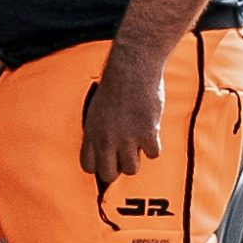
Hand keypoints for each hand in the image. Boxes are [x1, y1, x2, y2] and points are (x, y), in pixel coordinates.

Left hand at [78, 51, 168, 194]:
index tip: (109, 160)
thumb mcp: (97, 110)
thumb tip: (104, 152)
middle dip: (118, 168)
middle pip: (108, 174)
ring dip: (137, 157)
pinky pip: (153, 154)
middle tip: (126, 155)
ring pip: (131, 169)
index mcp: (91, 132)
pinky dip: (154, 145)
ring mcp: (126, 138)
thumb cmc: (116, 86)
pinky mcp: (147, 133)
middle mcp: (106, 138)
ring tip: (138, 140)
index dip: (99, 166)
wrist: (132, 68)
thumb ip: (99, 132)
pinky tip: (151, 129)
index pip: (88, 166)